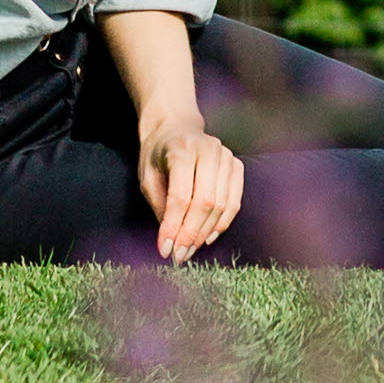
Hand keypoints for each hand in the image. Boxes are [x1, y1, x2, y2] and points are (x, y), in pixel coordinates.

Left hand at [139, 124, 245, 261]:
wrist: (176, 127)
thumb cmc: (158, 154)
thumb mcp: (147, 176)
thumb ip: (159, 205)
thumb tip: (171, 239)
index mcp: (181, 149)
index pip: (181, 196)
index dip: (173, 226)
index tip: (165, 250)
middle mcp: (208, 150)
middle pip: (205, 202)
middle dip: (191, 234)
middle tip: (179, 255)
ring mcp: (226, 156)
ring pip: (221, 204)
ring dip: (205, 233)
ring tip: (190, 249)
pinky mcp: (236, 165)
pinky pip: (234, 201)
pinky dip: (222, 223)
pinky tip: (207, 237)